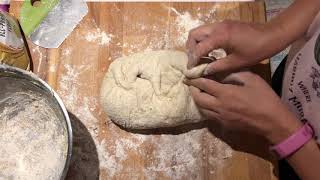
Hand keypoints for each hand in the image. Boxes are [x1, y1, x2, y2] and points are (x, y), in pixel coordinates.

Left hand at [185, 72, 302, 143]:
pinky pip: (209, 116)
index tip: (188, 74)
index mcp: (225, 93)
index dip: (194, 79)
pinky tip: (209, 103)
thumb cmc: (264, 98)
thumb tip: (221, 73)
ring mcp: (220, 117)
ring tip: (199, 92)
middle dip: (192, 90)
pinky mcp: (224, 125)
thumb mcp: (251, 79)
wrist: (273, 122)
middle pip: (197, 98)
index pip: (203, 84)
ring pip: (201, 109)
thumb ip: (234, 74)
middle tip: (192, 83)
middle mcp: (219, 106)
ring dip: (198, 100)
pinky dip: (205, 108)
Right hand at [186, 20, 284, 74]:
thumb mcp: (237, 62)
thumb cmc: (257, 50)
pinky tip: (210, 52)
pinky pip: (208, 31)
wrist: (273, 34)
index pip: (199, 48)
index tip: (191, 70)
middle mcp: (217, 27)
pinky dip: (205, 40)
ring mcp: (221, 24)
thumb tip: (204, 71)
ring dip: (197, 44)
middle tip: (194, 61)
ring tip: (201, 57)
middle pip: (194, 34)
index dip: (193, 60)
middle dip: (191, 48)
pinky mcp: (225, 25)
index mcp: (220, 36)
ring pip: (200, 31)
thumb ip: (218, 66)